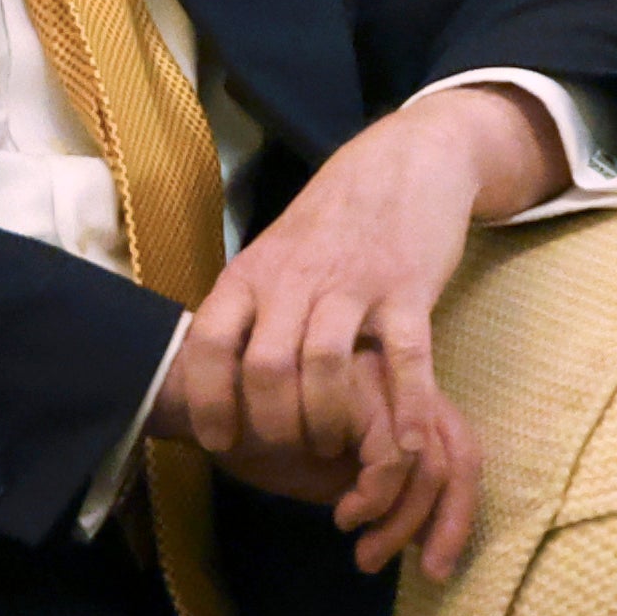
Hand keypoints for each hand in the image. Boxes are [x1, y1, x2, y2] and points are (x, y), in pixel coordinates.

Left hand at [153, 87, 567, 581]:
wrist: (404, 162)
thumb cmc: (331, 222)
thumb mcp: (271, 255)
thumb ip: (247, 309)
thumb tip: (211, 378)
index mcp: (250, 274)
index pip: (208, 344)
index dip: (209, 402)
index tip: (222, 443)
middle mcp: (294, 279)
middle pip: (265, 367)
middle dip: (273, 426)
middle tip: (288, 453)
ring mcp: (353, 283)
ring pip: (323, 366)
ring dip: (325, 421)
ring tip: (333, 446)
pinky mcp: (408, 289)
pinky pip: (404, 359)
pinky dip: (404, 409)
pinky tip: (403, 446)